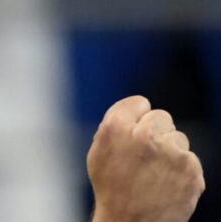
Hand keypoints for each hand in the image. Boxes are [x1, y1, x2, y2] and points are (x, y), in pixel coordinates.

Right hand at [87, 96, 204, 221]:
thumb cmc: (111, 188)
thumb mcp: (98, 150)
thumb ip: (114, 125)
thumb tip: (137, 109)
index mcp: (116, 127)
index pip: (139, 102)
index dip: (136, 118)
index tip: (133, 132)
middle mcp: (145, 135)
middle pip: (162, 117)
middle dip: (155, 132)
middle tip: (144, 156)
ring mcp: (171, 153)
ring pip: (178, 138)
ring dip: (170, 151)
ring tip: (154, 173)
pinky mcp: (192, 170)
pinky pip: (190, 158)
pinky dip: (182, 170)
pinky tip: (167, 183)